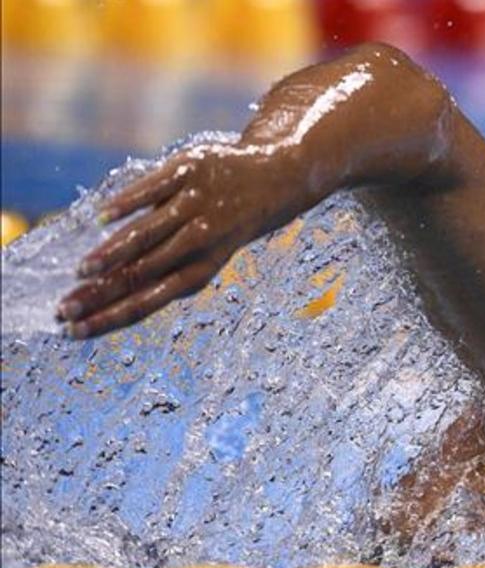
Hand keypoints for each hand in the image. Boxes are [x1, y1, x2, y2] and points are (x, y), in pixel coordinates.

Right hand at [57, 143, 300, 338]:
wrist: (275, 178)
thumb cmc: (225, 224)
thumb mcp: (202, 254)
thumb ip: (159, 270)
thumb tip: (103, 291)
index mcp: (199, 269)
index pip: (147, 302)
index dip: (110, 318)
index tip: (74, 332)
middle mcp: (199, 240)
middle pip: (140, 274)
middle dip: (99, 295)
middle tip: (62, 310)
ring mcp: (195, 205)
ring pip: (148, 235)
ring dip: (112, 254)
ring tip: (82, 271)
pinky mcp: (189, 171)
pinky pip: (154, 189)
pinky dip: (129, 203)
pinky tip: (102, 217)